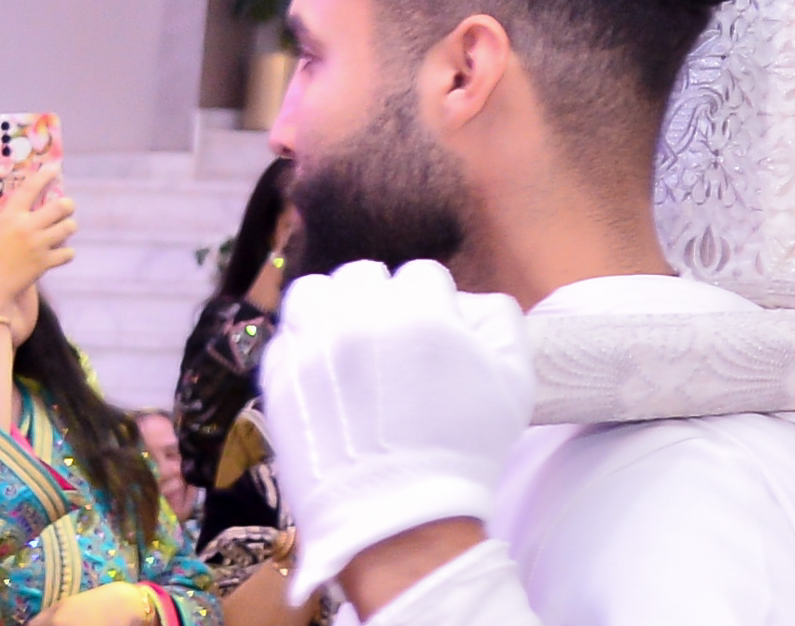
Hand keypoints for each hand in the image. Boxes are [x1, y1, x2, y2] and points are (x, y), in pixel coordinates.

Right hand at [0, 164, 78, 323]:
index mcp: (9, 217)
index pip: (31, 188)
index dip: (45, 174)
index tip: (55, 167)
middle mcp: (27, 228)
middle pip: (62, 206)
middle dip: (67, 204)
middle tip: (63, 208)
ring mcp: (38, 246)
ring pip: (69, 227)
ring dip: (68, 227)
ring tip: (60, 230)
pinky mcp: (45, 263)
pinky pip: (68, 252)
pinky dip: (66, 252)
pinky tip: (58, 252)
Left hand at [256, 261, 529, 607]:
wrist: (399, 521)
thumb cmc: (463, 449)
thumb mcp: (515, 379)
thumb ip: (499, 318)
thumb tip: (464, 301)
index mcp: (421, 312)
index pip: (421, 274)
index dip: (434, 306)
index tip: (434, 341)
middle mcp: (360, 319)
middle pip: (363, 274)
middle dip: (381, 300)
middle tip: (391, 342)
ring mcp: (312, 349)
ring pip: (313, 292)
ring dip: (333, 309)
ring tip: (347, 344)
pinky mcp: (278, 382)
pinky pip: (284, 338)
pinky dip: (303, 346)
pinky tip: (324, 374)